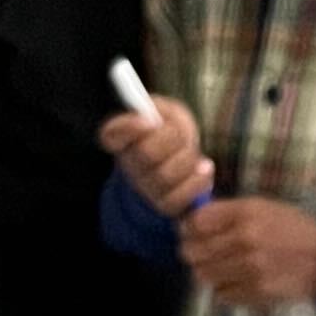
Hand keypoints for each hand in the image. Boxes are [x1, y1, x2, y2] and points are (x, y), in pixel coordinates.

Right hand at [99, 91, 214, 219]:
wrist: (185, 166)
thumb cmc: (174, 136)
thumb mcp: (168, 113)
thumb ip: (161, 110)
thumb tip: (154, 121)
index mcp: (123, 140)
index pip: (111, 134)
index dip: (129, 127)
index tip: (148, 120)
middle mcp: (129, 166)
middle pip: (146, 153)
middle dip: (171, 138)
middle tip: (177, 134)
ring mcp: (146, 189)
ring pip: (166, 176)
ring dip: (187, 158)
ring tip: (191, 152)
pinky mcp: (166, 206)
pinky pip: (180, 197)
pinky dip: (198, 179)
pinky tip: (203, 168)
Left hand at [181, 193, 315, 304]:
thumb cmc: (293, 229)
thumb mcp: (262, 208)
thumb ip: (227, 213)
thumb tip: (191, 223)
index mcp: (246, 213)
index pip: (196, 222)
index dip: (189, 228)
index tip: (193, 232)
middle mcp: (245, 240)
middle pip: (193, 252)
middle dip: (193, 252)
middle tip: (202, 253)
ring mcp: (250, 269)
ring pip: (204, 276)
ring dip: (208, 273)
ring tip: (222, 268)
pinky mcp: (257, 292)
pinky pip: (221, 295)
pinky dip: (224, 290)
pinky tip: (236, 282)